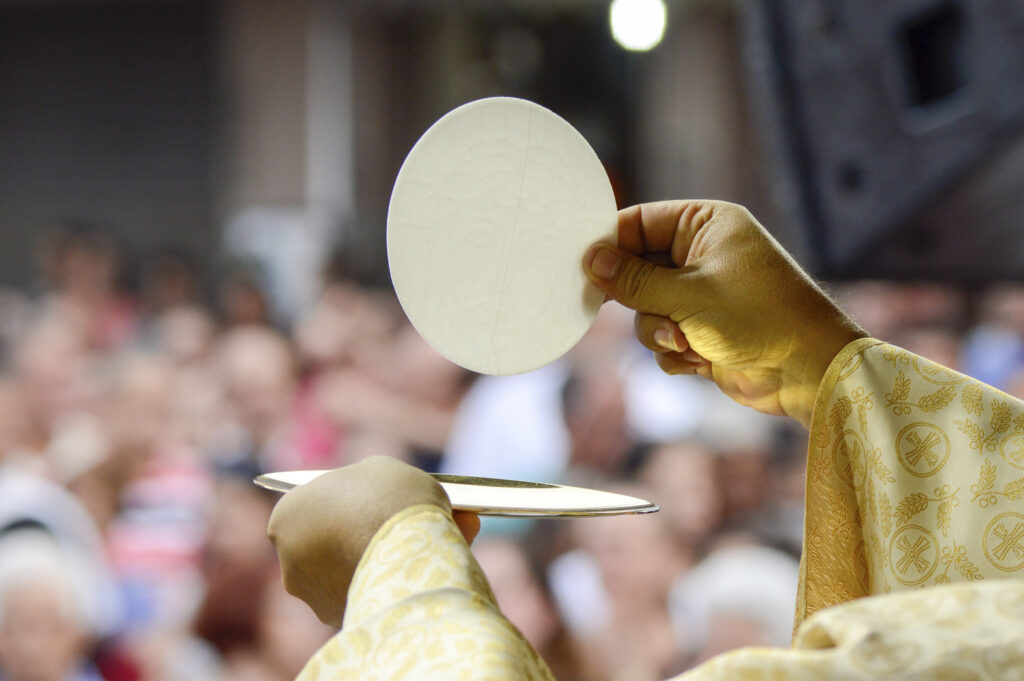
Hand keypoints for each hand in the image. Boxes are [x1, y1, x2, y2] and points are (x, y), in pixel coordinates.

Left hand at [267, 456, 479, 626]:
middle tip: (374, 533)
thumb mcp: (376, 470)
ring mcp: (311, 594)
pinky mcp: (336, 618)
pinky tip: (394, 579)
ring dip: (353, 569)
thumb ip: (355, 482)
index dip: (334, 507)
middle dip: (339, 542)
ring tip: (392, 557)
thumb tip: (359, 490)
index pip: (305, 510)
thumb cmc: (392, 498)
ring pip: (332, 578)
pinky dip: (368, 592)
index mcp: (287, 515)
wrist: (414, 548)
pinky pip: (353, 601)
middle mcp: (288, 559)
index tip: (359, 507)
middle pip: (315, 547)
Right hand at [583, 200, 864, 427]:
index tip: (583, 265)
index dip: (611, 244)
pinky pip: (663, 336)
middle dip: (641, 298)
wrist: (807, 372)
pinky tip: (699, 359)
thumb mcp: (687, 294)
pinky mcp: (703, 331)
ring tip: (685, 341)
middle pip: (638, 268)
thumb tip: (591, 260)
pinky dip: (675, 351)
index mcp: (707, 224)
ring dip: (659, 330)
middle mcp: (703, 254)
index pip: (641, 222)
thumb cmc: (758, 317)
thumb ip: (633, 279)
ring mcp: (703, 294)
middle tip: (640, 307)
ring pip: (646, 308)